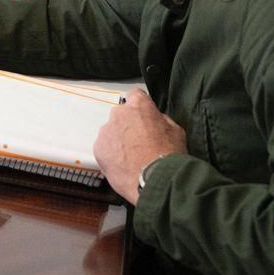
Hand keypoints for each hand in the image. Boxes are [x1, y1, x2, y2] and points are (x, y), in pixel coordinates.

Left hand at [93, 87, 186, 204]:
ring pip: (112, 132)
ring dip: (119, 140)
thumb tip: (155, 120)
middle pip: (122, 115)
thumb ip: (161, 120)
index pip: (135, 94)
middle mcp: (118, 113)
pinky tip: (124, 165)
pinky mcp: (98, 148)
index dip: (140, 106)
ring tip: (132, 158)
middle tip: (140, 142)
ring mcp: (106, 131)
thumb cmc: (169, 155)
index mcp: (138, 105)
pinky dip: (112, 154)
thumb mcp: (176, 131)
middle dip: (129, 125)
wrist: (155, 180)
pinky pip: (104, 147)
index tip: (144, 116)